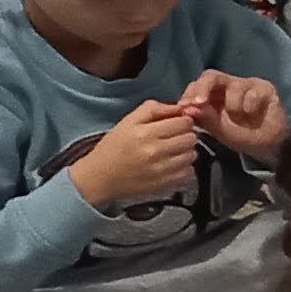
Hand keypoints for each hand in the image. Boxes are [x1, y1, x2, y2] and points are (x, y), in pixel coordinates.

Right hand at [65, 102, 200, 208]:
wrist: (98, 177)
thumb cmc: (114, 146)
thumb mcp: (128, 121)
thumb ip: (154, 109)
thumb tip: (181, 107)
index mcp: (145, 133)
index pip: (184, 122)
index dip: (183, 121)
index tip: (175, 124)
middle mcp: (155, 151)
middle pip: (191, 138)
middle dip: (185, 135)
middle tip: (173, 137)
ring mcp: (161, 170)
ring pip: (192, 154)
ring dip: (185, 151)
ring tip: (172, 151)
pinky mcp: (164, 184)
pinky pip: (188, 171)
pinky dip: (183, 166)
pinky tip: (170, 163)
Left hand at [179, 67, 281, 152]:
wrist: (268, 145)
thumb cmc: (241, 136)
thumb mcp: (218, 130)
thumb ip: (204, 118)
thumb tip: (186, 107)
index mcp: (213, 94)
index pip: (197, 84)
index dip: (189, 93)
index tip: (183, 106)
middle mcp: (228, 85)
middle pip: (212, 75)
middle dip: (203, 88)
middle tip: (200, 102)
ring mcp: (248, 84)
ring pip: (233, 86)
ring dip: (233, 106)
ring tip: (239, 119)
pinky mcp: (265, 87)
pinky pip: (253, 94)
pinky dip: (250, 107)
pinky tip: (254, 115)